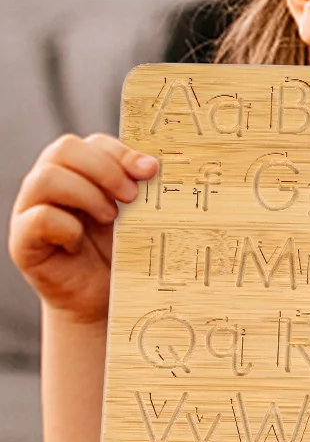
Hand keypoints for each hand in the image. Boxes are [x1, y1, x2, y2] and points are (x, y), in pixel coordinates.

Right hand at [9, 134, 156, 321]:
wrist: (101, 299)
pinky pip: (39, 218)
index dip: (121, 152)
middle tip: (131, 196)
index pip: (92, 142)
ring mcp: (30, 210)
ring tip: (110, 218)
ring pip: (46, 178)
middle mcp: (49, 184)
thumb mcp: (136, 216)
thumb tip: (154, 167)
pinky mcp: (22, 241)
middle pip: (64, 149)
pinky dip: (68, 227)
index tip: (150, 171)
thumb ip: (140, 189)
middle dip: (104, 169)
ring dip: (86, 195)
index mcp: (78, 172)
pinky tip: (81, 242)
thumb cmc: (120, 253)